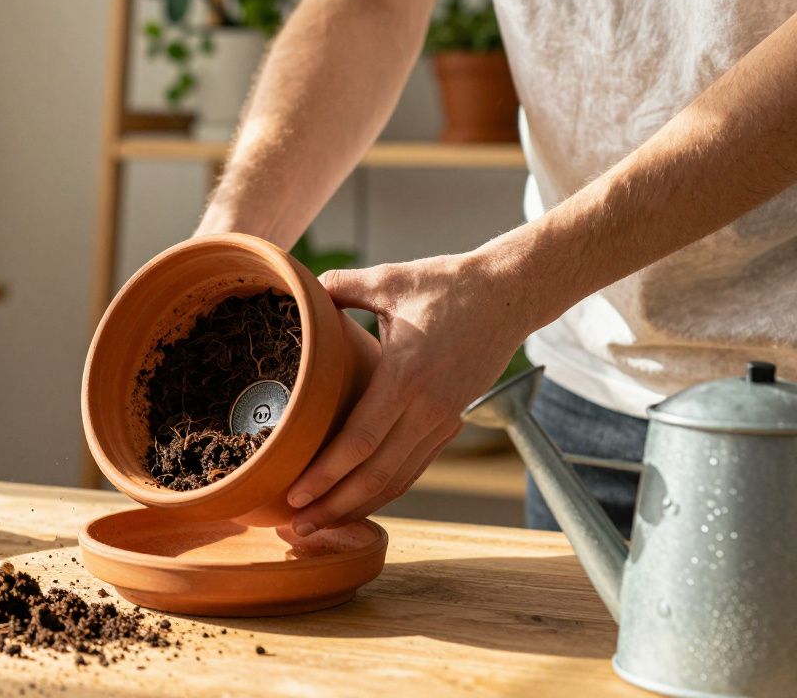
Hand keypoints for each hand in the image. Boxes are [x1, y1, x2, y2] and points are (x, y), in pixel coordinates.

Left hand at [287, 252, 533, 535]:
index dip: (326, 473)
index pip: (360, 440)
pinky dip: (385, 490)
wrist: (509, 293)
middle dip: (334, 506)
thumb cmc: (447, 283)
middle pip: (376, 474)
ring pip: (397, 479)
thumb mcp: (390, 279)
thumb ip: (341, 286)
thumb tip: (302, 288)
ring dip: (358, 506)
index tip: (295, 493)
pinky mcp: (451, 421)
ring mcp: (443, 418)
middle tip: (298, 527)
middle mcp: (427, 407)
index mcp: (405, 376)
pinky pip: (414, 466)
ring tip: (320, 523)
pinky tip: (357, 501)